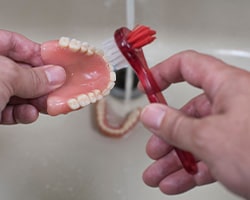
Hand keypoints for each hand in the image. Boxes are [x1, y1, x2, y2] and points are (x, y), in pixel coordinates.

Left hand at [0, 30, 65, 123]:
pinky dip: (22, 113)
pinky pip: (10, 109)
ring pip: (19, 93)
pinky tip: (28, 114)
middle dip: (41, 84)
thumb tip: (56, 75)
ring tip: (46, 104)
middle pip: (22, 72)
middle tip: (57, 88)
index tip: (57, 65)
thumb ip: (33, 77)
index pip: (17, 44)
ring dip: (35, 101)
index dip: (39, 54)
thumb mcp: (5, 77)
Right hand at [140, 50, 249, 198]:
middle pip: (188, 112)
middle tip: (153, 149)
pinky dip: (190, 171)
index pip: (188, 66)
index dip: (163, 72)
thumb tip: (151, 114)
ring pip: (196, 139)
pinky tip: (175, 183)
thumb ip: (175, 125)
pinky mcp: (241, 152)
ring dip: (174, 160)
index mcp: (228, 86)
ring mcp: (236, 130)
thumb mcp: (210, 137)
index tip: (147, 85)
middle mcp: (232, 104)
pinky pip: (209, 157)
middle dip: (166, 134)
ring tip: (157, 175)